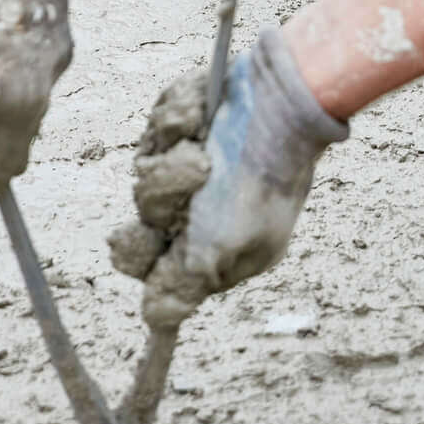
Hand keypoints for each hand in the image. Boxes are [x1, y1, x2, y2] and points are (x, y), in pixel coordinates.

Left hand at [110, 27, 347, 328]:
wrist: (286, 103)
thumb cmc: (261, 181)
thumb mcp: (223, 246)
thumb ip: (183, 283)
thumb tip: (158, 320)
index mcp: (215, 244)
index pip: (155, 264)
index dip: (139, 256)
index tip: (137, 237)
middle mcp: (203, 205)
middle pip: (145, 213)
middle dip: (161, 194)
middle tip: (188, 177)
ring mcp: (196, 159)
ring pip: (147, 167)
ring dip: (172, 159)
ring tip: (201, 149)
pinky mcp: (192, 120)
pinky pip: (160, 124)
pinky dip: (179, 118)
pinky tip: (204, 115)